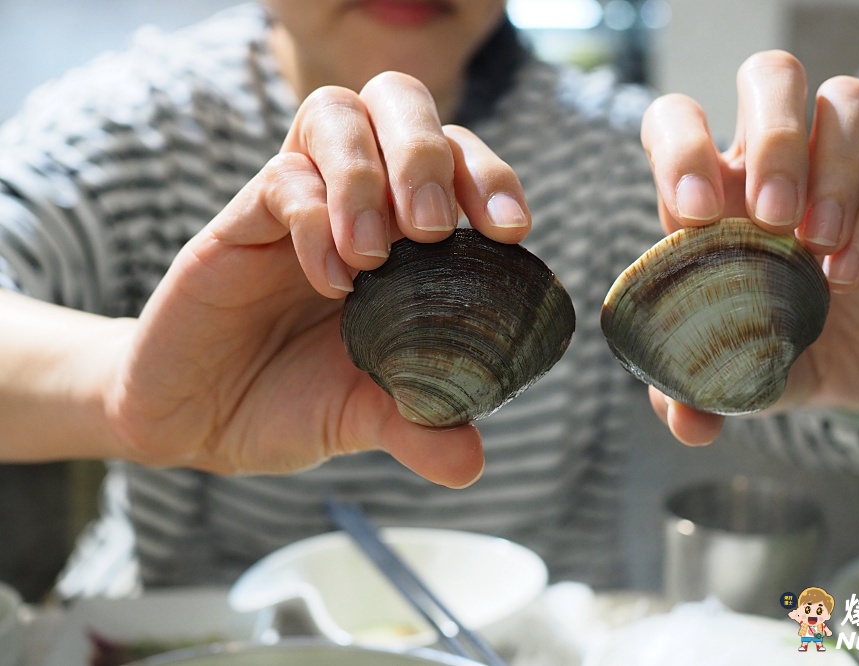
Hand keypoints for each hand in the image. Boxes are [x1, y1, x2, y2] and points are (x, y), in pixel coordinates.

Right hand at [103, 72, 529, 484]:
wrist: (193, 419)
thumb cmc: (287, 402)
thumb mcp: (362, 417)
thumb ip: (417, 426)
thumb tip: (473, 462)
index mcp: (400, 236)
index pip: (456, 160)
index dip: (489, 177)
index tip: (512, 229)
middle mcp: (352, 203)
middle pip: (397, 101)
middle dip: (427, 151)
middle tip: (435, 229)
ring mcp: (293, 205)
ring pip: (335, 115)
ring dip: (367, 175)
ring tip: (376, 258)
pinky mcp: (237, 224)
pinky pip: (280, 179)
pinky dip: (312, 217)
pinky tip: (329, 280)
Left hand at [640, 50, 858, 444]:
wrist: (839, 369)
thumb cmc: (762, 351)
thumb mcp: (721, 376)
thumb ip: (688, 394)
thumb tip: (683, 418)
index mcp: (706, 194)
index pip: (677, 121)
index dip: (681, 145)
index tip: (693, 213)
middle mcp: (766, 170)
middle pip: (769, 77)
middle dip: (770, 136)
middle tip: (767, 216)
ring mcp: (831, 177)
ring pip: (843, 101)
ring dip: (828, 166)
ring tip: (810, 242)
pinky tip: (842, 278)